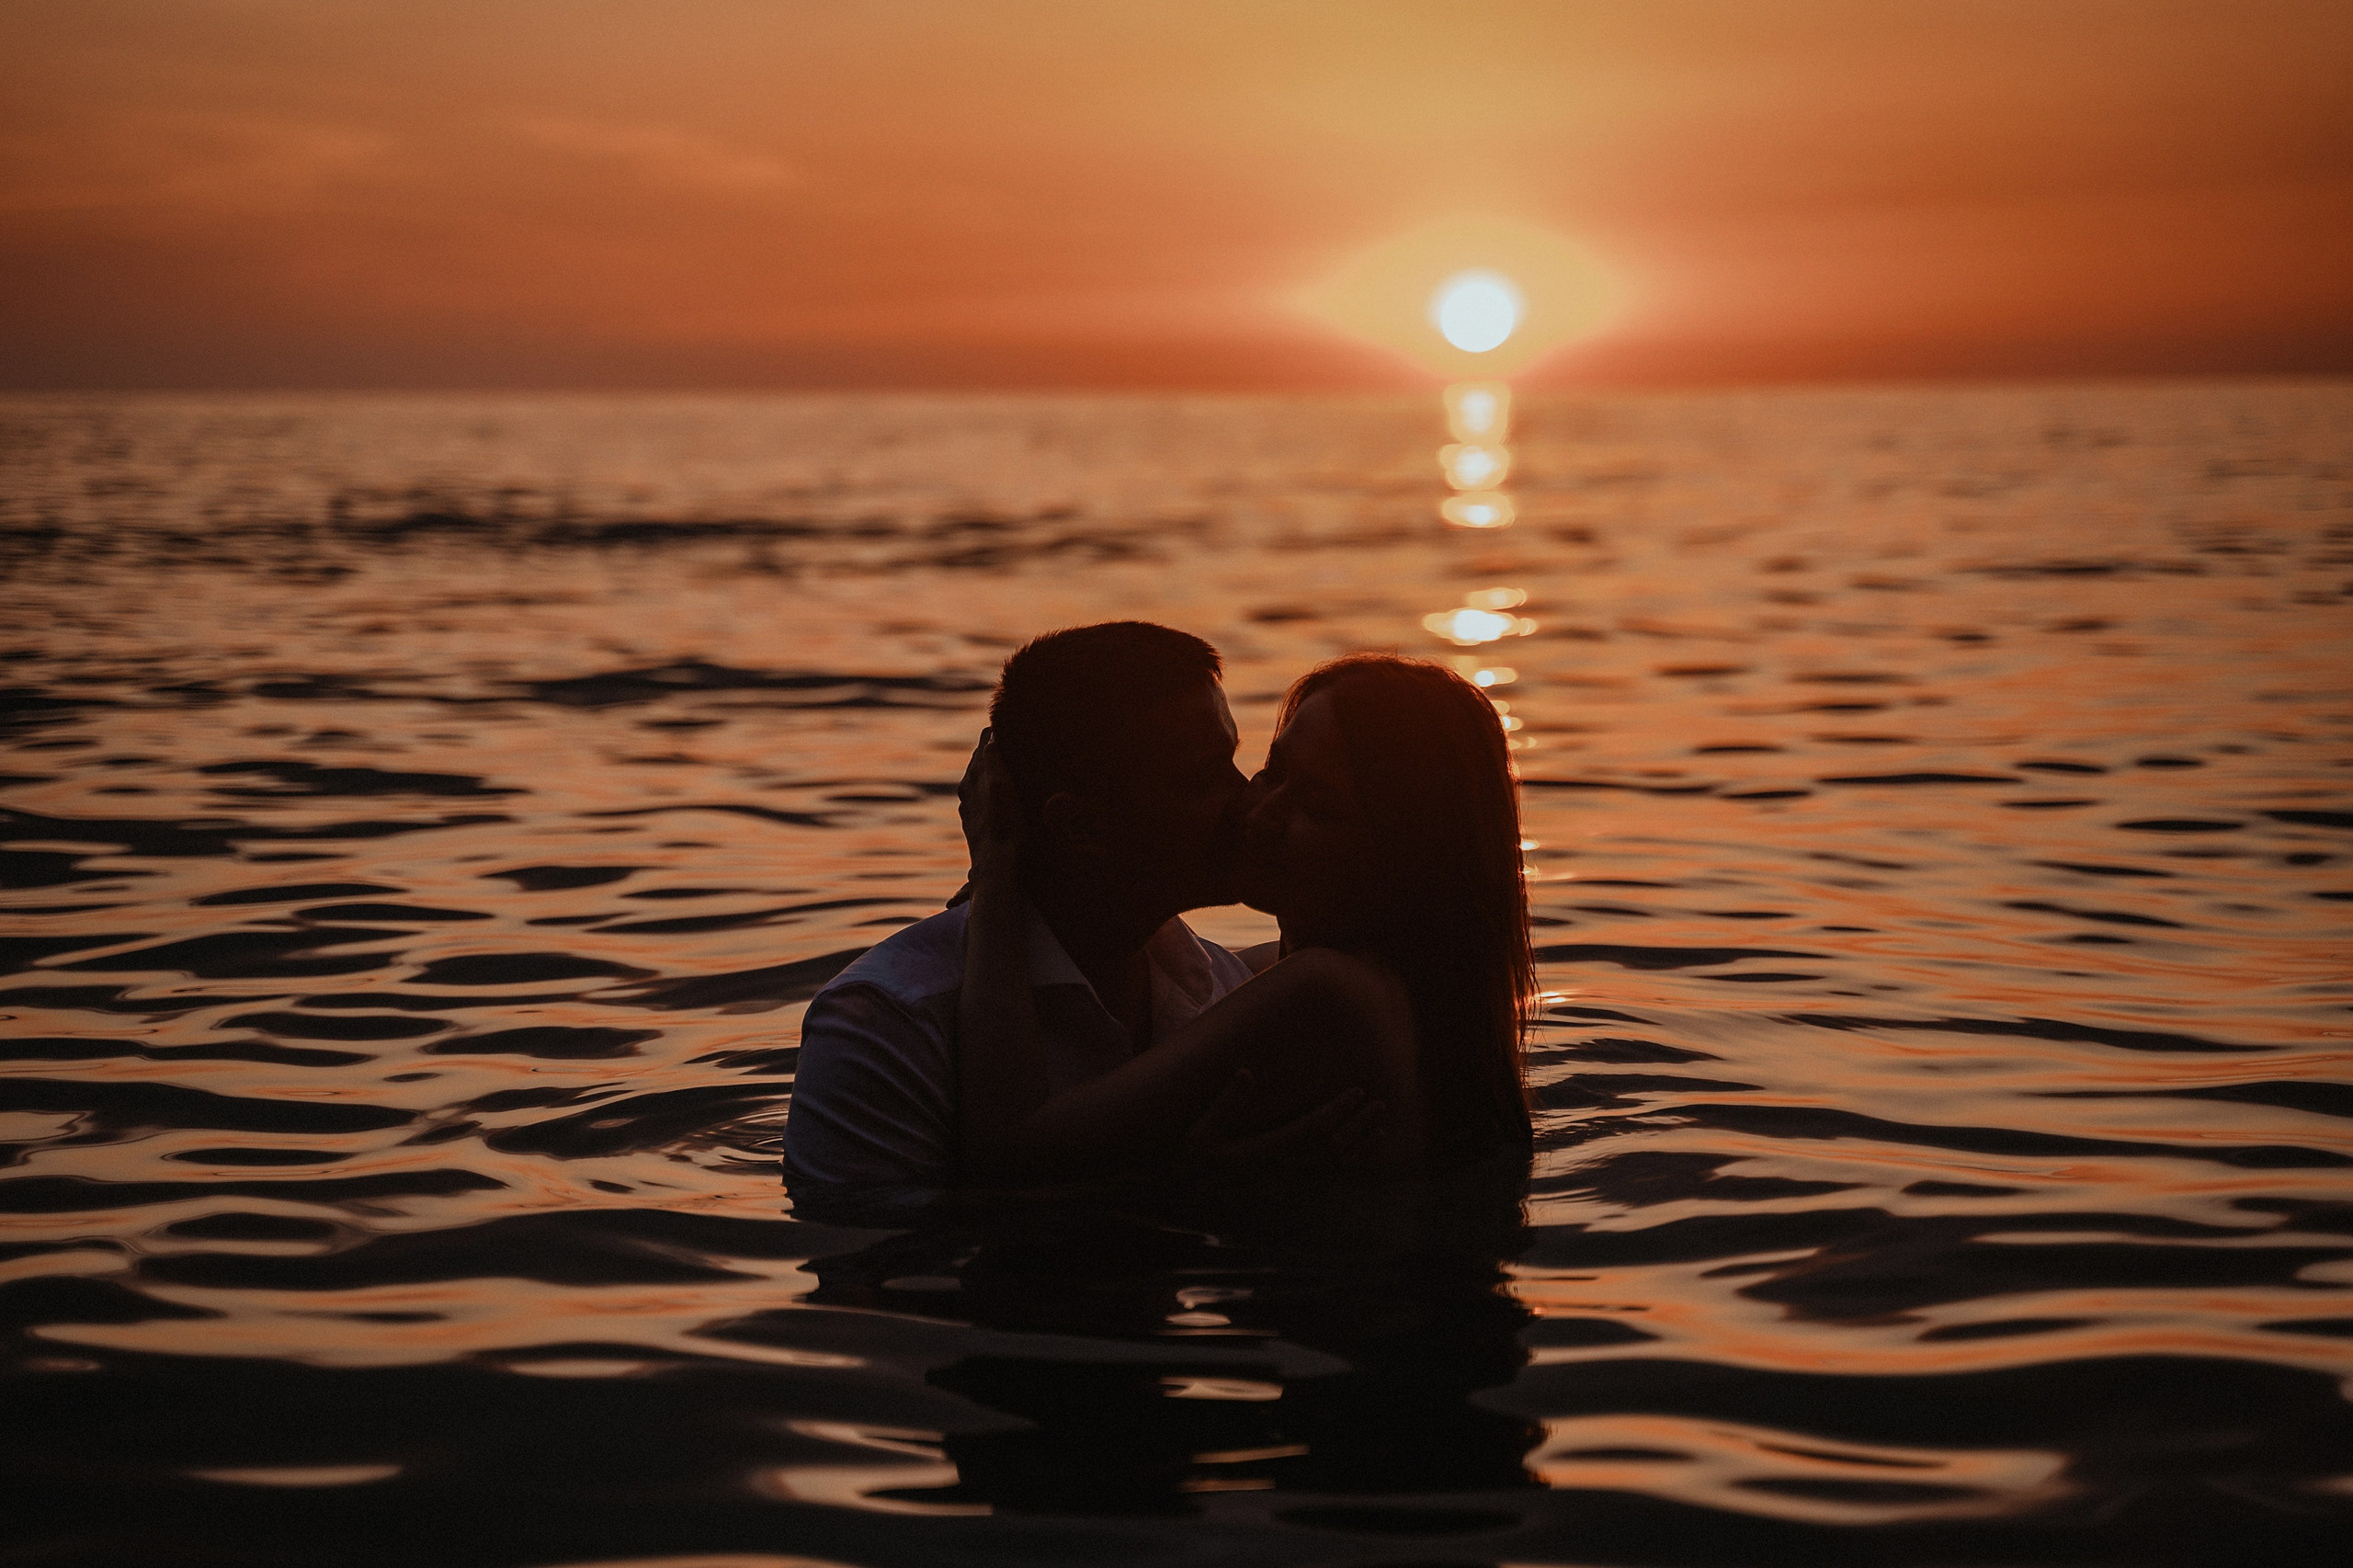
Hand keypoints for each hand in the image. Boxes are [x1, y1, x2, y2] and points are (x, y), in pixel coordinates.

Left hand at [956, 729, 1021, 889]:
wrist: (996, 867)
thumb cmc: (1003, 826)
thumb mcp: (1001, 787)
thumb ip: (994, 760)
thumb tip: (990, 734)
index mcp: (973, 777)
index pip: (984, 745)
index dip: (996, 733)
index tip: (1010, 721)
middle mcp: (967, 791)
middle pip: (980, 762)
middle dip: (993, 750)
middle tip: (1011, 738)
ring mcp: (970, 809)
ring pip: (980, 781)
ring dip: (992, 771)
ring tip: (1008, 764)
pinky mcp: (977, 825)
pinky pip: (983, 799)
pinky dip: (992, 790)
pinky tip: (1001, 797)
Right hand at [1180, 1070, 1385, 1177]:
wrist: (1188, 1190)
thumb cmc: (1193, 1156)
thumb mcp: (1201, 1131)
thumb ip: (1226, 1103)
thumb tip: (1246, 1073)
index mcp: (1265, 1154)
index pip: (1310, 1130)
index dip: (1336, 1111)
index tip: (1357, 1092)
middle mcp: (1281, 1170)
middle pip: (1330, 1148)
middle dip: (1357, 1126)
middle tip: (1380, 1103)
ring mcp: (1286, 1180)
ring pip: (1332, 1166)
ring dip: (1359, 1146)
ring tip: (1382, 1127)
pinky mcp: (1286, 1184)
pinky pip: (1324, 1178)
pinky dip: (1348, 1165)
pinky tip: (1363, 1153)